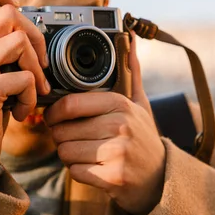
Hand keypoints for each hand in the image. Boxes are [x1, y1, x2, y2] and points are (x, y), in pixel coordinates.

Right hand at [0, 0, 50, 162]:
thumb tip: (25, 28)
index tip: (15, 7)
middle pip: (7, 13)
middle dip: (35, 34)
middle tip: (38, 61)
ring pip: (20, 41)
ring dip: (36, 68)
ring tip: (32, 90)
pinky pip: (26, 79)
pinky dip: (32, 97)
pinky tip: (22, 112)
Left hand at [44, 33, 164, 214]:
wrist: (160, 176)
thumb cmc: (142, 137)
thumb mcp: (140, 103)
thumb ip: (131, 72)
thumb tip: (131, 37)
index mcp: (121, 104)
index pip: (70, 104)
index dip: (54, 112)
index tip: (54, 116)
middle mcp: (120, 126)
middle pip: (63, 130)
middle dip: (62, 136)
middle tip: (74, 137)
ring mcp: (117, 153)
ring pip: (65, 151)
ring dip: (69, 154)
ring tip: (85, 152)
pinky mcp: (113, 177)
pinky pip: (75, 171)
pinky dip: (79, 171)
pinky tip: (94, 167)